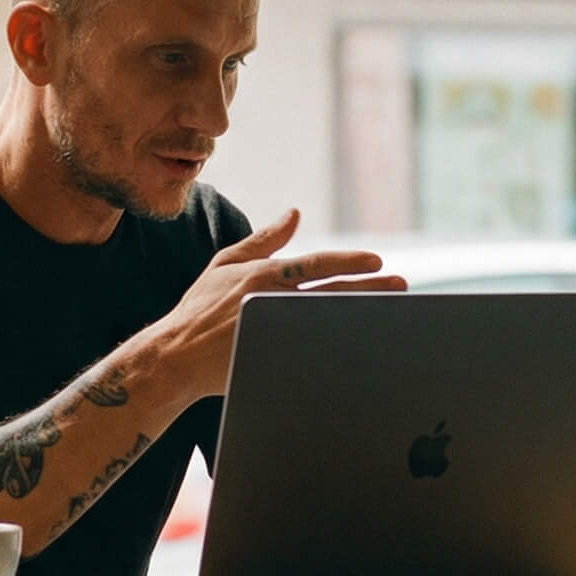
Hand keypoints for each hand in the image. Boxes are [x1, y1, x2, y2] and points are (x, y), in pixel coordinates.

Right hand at [161, 209, 406, 394]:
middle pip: (333, 293)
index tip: (377, 261)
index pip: (317, 265)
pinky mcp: (275, 361)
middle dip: (371, 288)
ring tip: (393, 315)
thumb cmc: (198, 309)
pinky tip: (363, 348)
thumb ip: (264, 239)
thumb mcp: (226, 263)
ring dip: (364, 316)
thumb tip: (294, 214)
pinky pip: (316, 353)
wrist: (174, 357)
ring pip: (330, 322)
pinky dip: (341, 349)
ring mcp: (276, 334)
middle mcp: (273, 302)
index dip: (350, 263)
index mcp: (264, 275)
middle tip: (401, 285)